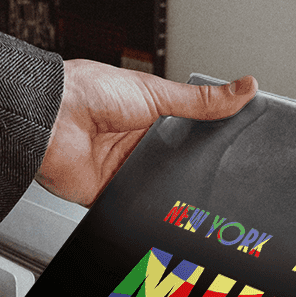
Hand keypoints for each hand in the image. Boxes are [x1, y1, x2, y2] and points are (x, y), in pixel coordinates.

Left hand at [38, 62, 256, 205]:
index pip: (191, 135)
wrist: (51, 118)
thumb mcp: (157, 92)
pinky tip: (159, 203)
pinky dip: (147, 208)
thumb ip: (201, 101)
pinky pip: (135, 208)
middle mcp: (138, 145)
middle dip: (194, 170)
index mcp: (151, 118)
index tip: (238, 150)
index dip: (212, 144)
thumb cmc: (88, 92)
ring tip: (188, 186)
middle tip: (219, 174)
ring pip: (160, 189)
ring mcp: (125, 170)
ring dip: (170, 188)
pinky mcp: (110, 194)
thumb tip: (244, 89)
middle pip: (179, 165)